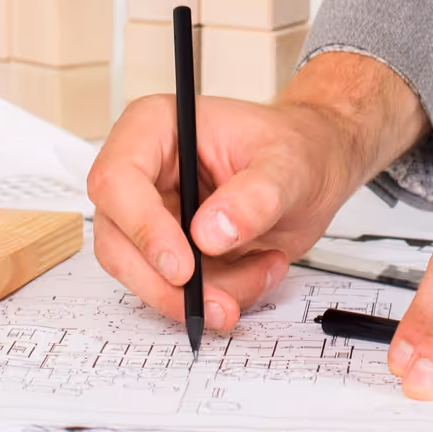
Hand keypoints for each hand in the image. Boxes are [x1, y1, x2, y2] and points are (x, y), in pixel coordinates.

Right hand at [88, 51, 428, 330]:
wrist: (315, 166)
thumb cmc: (296, 146)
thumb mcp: (289, 165)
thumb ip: (255, 195)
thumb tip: (211, 232)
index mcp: (155, 127)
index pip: (118, 180)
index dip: (143, 228)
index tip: (182, 266)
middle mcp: (143, 172)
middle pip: (117, 239)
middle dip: (167, 283)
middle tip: (219, 303)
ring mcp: (151, 214)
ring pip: (144, 275)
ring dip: (205, 293)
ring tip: (265, 267)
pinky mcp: (169, 249)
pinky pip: (175, 290)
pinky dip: (219, 294)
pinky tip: (260, 268)